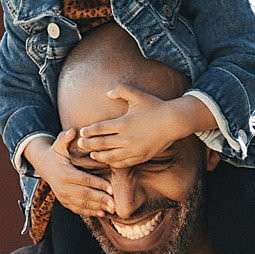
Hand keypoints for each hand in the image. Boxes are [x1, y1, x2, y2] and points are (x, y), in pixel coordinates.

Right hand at [30, 130, 112, 216]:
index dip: (98, 184)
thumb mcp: (59, 144)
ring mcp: (63, 196)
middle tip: (115, 204)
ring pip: (82, 204)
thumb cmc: (56, 153)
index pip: (84, 180)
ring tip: (111, 210)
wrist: (44, 166)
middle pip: (84, 195)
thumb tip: (73, 131)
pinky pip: (77, 209)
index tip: (111, 188)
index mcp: (64, 173)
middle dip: (100, 200)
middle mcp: (62, 187)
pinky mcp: (64, 202)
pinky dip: (89, 212)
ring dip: (97, 208)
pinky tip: (101, 214)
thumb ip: (65, 138)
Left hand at [73, 88, 200, 167]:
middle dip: (89, 144)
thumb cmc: (155, 106)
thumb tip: (107, 93)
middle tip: (80, 144)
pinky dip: (114, 163)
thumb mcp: (138, 95)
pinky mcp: (141, 156)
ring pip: (111, 156)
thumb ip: (121, 90)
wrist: (174, 121)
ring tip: (92, 154)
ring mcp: (134, 149)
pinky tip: (110, 161)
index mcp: (123, 123)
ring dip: (100, 156)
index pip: (100, 128)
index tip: (82, 132)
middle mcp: (127, 138)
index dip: (89, 131)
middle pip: (102, 143)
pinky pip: (124, 163)